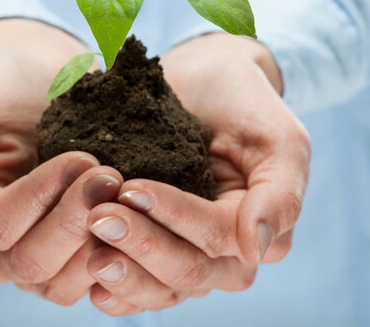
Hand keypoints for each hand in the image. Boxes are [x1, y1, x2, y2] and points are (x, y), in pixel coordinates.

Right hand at [0, 19, 118, 304]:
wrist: (36, 79)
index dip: (41, 196)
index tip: (81, 157)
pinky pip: (93, 278)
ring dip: (100, 237)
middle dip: (76, 216)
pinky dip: (118, 254)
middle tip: (109, 173)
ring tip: (121, 189)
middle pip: (32, 263)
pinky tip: (135, 217)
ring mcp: (34, 259)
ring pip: (64, 283)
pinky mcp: (71, 257)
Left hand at [82, 33, 309, 314]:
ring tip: (89, 251)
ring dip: (124, 272)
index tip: (132, 188)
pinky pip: (141, 284)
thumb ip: (279, 195)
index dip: (176, 216)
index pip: (217, 236)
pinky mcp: (159, 244)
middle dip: (142, 246)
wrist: (205, 81)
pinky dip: (117, 287)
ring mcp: (190, 251)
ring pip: (161, 287)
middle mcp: (228, 252)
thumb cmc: (243, 102)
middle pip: (187, 270)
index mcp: (262, 229)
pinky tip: (89, 281)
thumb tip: (254, 249)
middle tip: (99, 218)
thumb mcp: (280, 138)